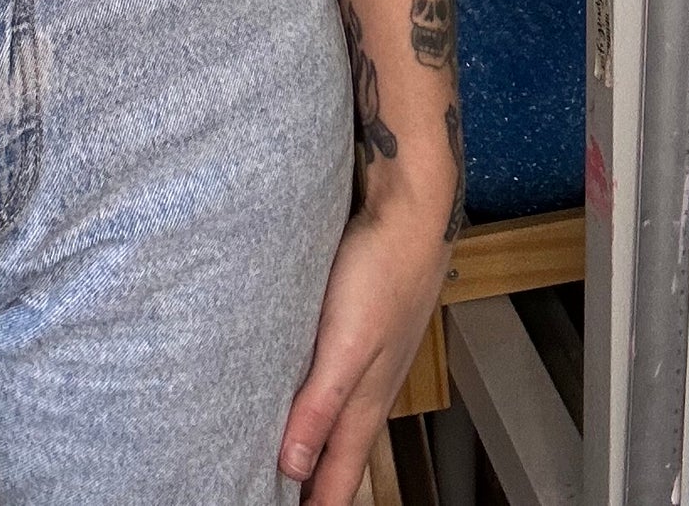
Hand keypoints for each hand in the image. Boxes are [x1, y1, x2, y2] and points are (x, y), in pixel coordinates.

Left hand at [279, 179, 450, 504]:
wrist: (410, 212)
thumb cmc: (383, 272)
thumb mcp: (345, 345)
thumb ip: (319, 405)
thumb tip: (293, 467)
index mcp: (364, 402)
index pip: (339, 478)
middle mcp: (368, 388)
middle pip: (340, 456)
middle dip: (315, 486)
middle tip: (278, 498)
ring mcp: (366, 358)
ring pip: (338, 420)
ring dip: (315, 447)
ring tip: (289, 466)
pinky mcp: (357, 328)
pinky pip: (333, 381)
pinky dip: (316, 404)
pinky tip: (300, 393)